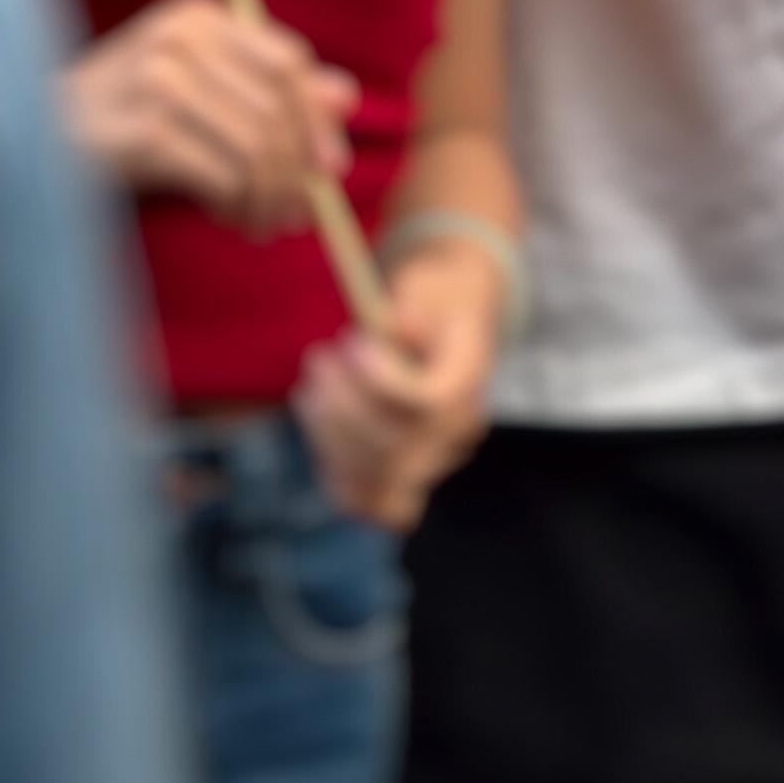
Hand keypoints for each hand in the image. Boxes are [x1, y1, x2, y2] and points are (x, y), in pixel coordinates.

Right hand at [62, 0, 356, 234]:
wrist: (33, 142)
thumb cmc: (124, 119)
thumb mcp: (198, 92)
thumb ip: (268, 88)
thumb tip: (346, 97)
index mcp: (198, 16)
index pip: (287, 61)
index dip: (314, 119)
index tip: (330, 169)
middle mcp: (180, 36)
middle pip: (275, 108)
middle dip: (295, 170)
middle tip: (298, 215)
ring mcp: (158, 80)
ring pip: (254, 146)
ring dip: (269, 197)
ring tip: (263, 224)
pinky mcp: (143, 131)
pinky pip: (221, 175)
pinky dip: (238, 205)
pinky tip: (233, 220)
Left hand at [294, 241, 504, 531]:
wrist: (449, 326)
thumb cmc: (431, 297)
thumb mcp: (427, 281)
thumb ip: (414, 301)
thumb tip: (394, 326)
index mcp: (470, 380)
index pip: (431, 404)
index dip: (384, 381)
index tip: (352, 341)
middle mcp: (458, 433)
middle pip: (397, 448)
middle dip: (343, 406)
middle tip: (318, 357)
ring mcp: (433, 465)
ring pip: (375, 481)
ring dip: (330, 437)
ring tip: (313, 387)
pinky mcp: (403, 483)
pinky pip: (364, 500)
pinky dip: (333, 468)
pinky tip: (318, 421)